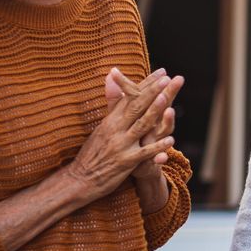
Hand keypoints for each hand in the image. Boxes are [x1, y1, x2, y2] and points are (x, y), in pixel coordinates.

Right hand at [68, 68, 181, 199]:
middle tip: (166, 78)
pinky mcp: (125, 162)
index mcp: (111, 120)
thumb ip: (112, 107)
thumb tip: (112, 83)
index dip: (146, 84)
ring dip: (154, 111)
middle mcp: (116, 129)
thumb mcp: (101, 128)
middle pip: (136, 107)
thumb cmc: (93, 152)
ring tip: (167, 99)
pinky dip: (157, 146)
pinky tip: (171, 140)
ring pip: (141, 125)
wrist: (79, 179)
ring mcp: (121, 145)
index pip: (130, 97)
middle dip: (152, 91)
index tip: (161, 72)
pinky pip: (144, 153)